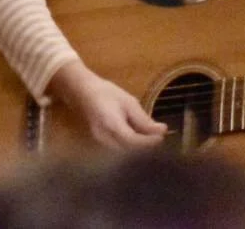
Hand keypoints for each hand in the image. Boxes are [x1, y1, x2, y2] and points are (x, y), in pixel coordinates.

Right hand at [48, 60, 167, 149]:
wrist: (82, 92)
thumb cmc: (106, 93)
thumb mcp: (128, 102)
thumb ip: (144, 119)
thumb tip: (162, 131)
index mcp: (112, 125)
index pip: (134, 141)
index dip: (150, 141)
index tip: (163, 135)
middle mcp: (105, 138)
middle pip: (130, 151)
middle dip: (146, 146)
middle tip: (158, 136)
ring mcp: (100, 143)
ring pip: (125, 152)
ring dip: (139, 148)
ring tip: (150, 138)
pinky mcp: (100, 144)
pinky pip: (119, 150)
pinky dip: (130, 146)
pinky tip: (137, 139)